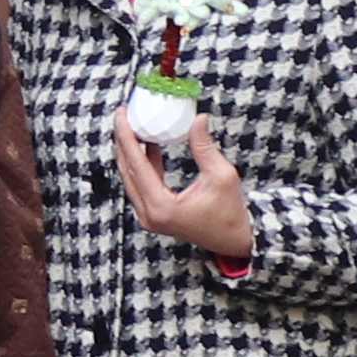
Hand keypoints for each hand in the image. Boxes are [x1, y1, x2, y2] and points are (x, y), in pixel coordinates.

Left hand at [112, 112, 258, 266]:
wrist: (234, 241)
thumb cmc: (231, 213)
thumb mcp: (221, 175)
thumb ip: (204, 147)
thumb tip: (198, 118)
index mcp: (162, 207)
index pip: (136, 165)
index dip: (127, 137)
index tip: (122, 115)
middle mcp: (149, 215)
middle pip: (127, 171)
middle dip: (124, 141)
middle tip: (124, 115)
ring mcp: (149, 218)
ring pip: (131, 178)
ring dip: (131, 152)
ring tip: (135, 126)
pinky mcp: (153, 216)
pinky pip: (141, 185)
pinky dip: (143, 165)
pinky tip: (150, 145)